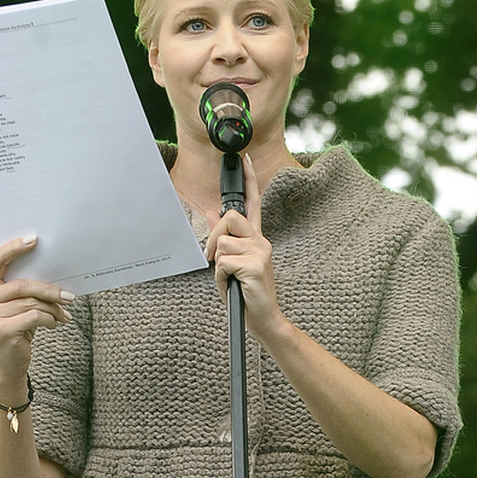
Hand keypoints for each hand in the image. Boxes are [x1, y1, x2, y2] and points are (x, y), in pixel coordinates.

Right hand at [0, 234, 74, 378]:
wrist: (9, 364)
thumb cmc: (17, 327)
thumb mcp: (16, 304)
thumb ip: (23, 287)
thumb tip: (52, 268)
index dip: (15, 247)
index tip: (35, 239)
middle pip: (22, 284)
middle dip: (50, 289)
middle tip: (70, 296)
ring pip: (32, 302)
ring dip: (53, 308)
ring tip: (63, 314)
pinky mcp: (2, 331)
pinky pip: (35, 316)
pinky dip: (50, 319)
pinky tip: (54, 323)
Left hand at [204, 154, 285, 338]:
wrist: (264, 318)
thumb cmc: (247, 294)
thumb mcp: (234, 264)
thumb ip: (226, 242)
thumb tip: (212, 221)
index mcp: (257, 239)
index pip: (253, 204)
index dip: (249, 180)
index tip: (244, 159)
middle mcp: (261, 241)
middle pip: (230, 219)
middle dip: (214, 236)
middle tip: (212, 257)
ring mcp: (260, 253)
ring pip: (222, 244)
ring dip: (218, 265)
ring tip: (230, 279)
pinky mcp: (254, 266)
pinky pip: (223, 263)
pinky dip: (221, 277)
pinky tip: (234, 285)